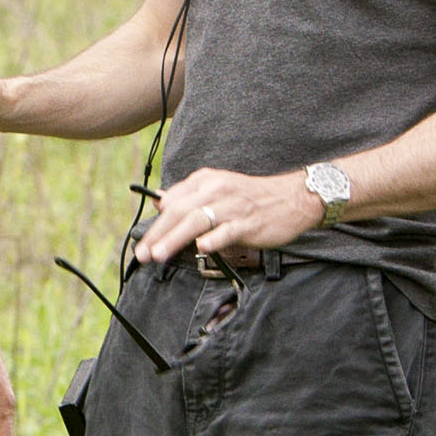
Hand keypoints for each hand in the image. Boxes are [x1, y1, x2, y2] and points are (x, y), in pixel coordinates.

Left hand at [135, 167, 322, 263]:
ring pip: (197, 221)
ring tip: (159, 254)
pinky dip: (213, 239)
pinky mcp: (248, 222)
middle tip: (143, 253)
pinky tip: (201, 248)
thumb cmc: (252, 197)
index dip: (155, 224)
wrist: (293, 197)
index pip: (172, 201)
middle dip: (158, 234)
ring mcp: (232, 206)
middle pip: (179, 211)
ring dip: (174, 238)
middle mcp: (216, 190)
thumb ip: (190, 197)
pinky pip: (227, 231)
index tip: (142, 243)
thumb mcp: (218, 188)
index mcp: (205, 180)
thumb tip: (161, 205)